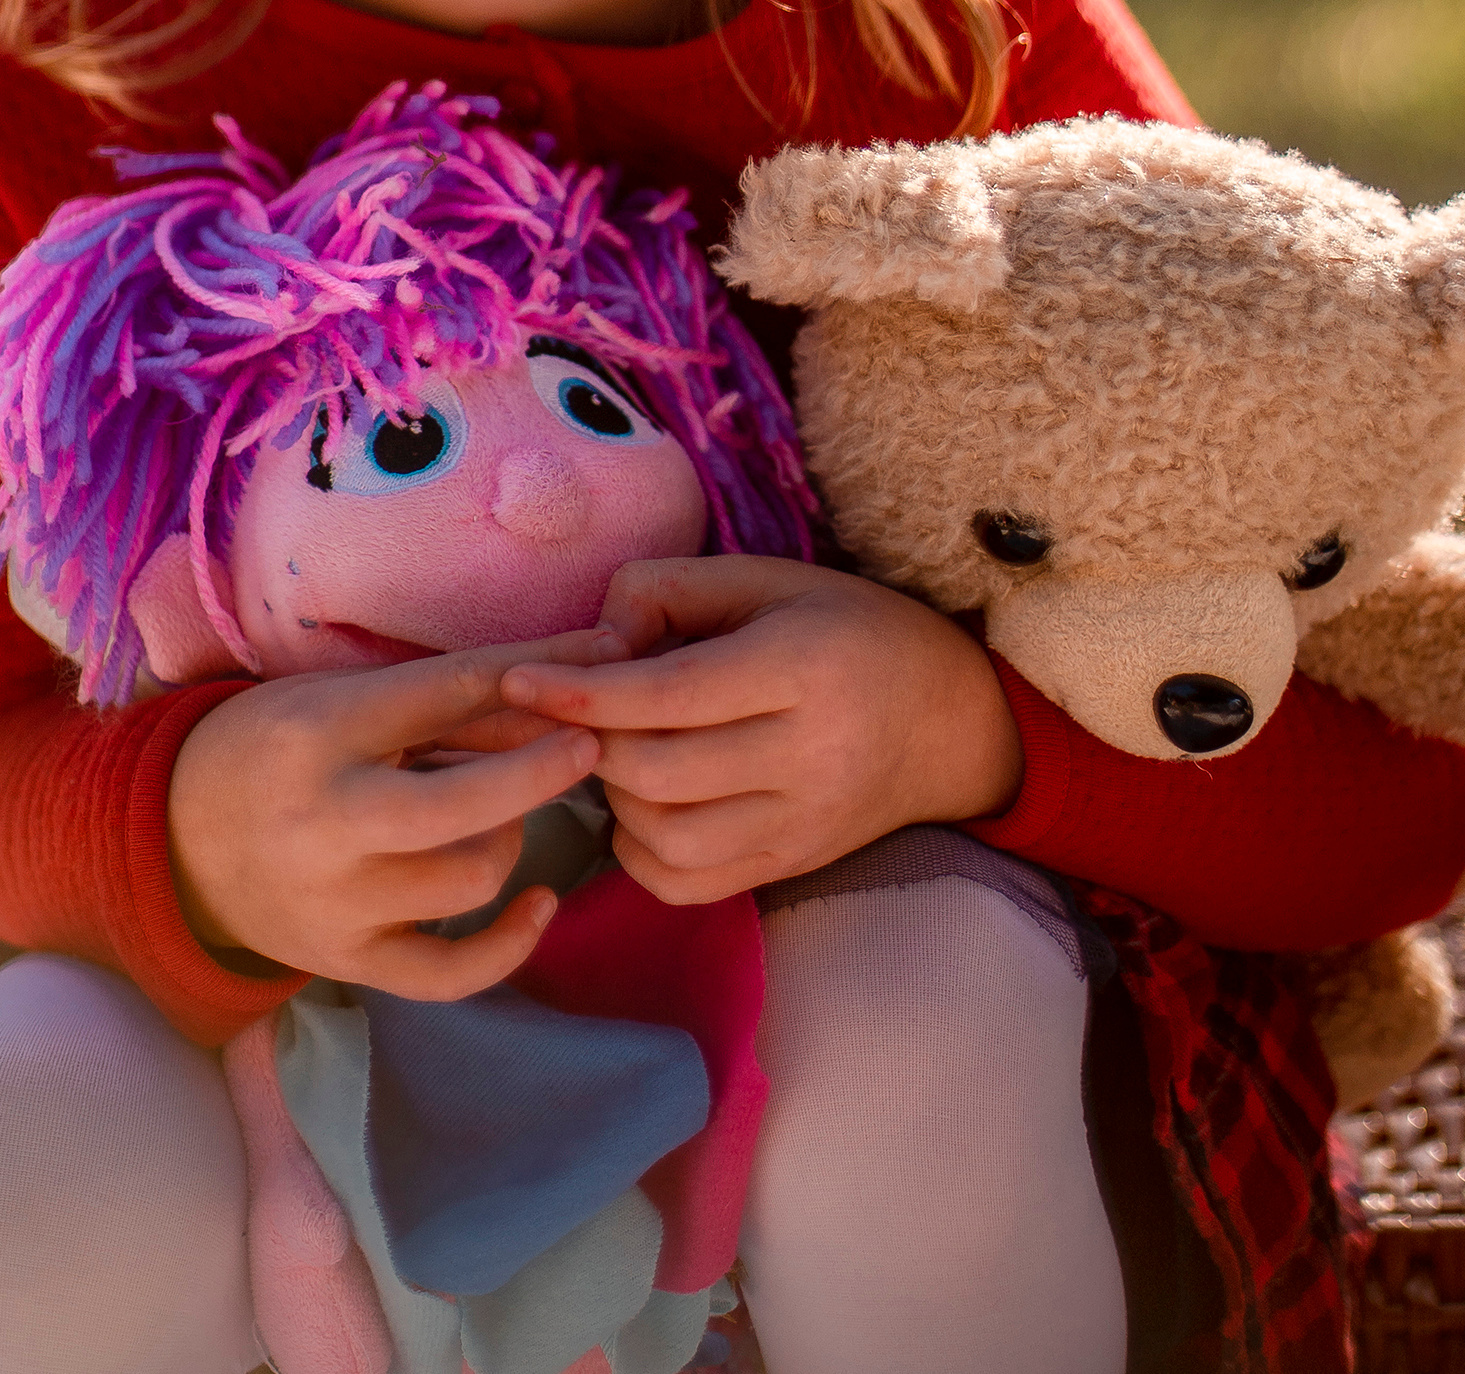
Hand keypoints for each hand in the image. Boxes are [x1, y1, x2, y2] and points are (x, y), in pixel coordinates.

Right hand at [166, 628, 622, 996]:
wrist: (176, 840)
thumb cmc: (278, 747)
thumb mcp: (346, 697)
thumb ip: (450, 695)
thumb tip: (568, 671)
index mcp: (322, 731)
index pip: (445, 696)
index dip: (531, 681)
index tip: (597, 670)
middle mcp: (325, 820)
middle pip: (463, 806)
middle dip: (540, 771)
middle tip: (588, 746)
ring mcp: (335, 901)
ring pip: (468, 879)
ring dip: (510, 836)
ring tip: (503, 816)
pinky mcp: (347, 961)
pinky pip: (449, 973)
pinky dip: (509, 943)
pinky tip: (539, 903)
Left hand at [499, 561, 1023, 905]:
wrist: (947, 719)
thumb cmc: (847, 629)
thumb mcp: (768, 580)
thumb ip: (671, 592)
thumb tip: (593, 641)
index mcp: (803, 668)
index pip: (670, 694)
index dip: (583, 692)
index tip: (518, 680)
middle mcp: (807, 756)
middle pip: (658, 770)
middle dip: (592, 742)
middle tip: (575, 713)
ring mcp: (802, 823)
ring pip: (666, 837)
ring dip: (615, 799)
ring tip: (616, 754)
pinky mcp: (791, 865)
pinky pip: (688, 883)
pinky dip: (641, 853)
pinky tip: (643, 806)